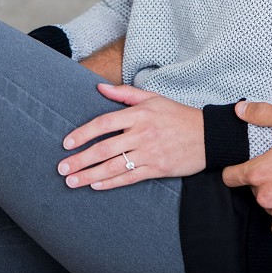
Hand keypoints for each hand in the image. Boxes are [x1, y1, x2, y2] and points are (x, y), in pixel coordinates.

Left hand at [58, 83, 204, 188]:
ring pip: (114, 166)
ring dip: (89, 175)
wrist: (209, 136)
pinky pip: (130, 177)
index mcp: (140, 114)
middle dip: (80, 160)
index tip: (67, 143)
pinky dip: (111, 183)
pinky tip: (96, 186)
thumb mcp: (154, 99)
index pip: (104, 123)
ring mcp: (150, 153)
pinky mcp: (158, 168)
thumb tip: (99, 87)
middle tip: (62, 168)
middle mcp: (143, 133)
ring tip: (71, 181)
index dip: (83, 133)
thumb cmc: (179, 116)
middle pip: (104, 148)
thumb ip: (125, 94)